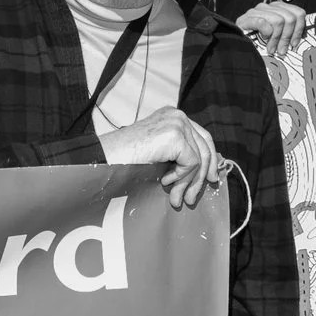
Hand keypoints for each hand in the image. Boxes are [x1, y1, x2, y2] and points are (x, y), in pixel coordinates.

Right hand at [102, 108, 221, 209]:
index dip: (209, 160)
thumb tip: (201, 174)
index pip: (202, 137)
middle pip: (205, 147)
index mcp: (173, 116)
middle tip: (192, 198)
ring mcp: (177, 123)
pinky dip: (180, 177)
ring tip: (176, 199)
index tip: (209, 179)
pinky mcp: (175, 135)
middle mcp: (177, 116)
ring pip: (199, 158)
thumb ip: (178, 154)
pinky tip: (164, 181)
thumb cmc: (125, 159)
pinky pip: (191, 162)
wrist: (106, 158)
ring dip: (188, 183)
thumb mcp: (158, 152)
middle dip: (200, 177)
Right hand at [236, 0, 306, 54]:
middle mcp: (267, 7)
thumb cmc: (255, 43)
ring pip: (279, 21)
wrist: (235, 47)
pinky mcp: (246, 19)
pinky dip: (265, 33)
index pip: (298, 12)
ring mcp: (256, 12)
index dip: (299, 29)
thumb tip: (299, 38)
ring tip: (271, 48)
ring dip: (276, 38)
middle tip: (282, 50)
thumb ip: (287, 32)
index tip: (294, 43)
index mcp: (277, 9)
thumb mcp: (275, 36)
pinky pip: (263, 22)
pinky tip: (262, 39)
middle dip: (287, 37)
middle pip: (290, 18)